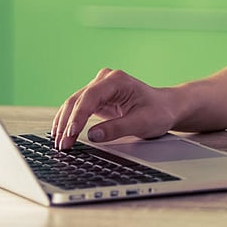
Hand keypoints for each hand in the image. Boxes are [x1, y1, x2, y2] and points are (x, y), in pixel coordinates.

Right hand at [51, 68, 179, 149]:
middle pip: (78, 100)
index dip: (78, 116)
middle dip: (68, 124)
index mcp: (117, 80)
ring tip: (60, 144)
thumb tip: (93, 135)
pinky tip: (61, 134)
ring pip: (73, 104)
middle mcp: (105, 80)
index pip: (91, 97)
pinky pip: (77, 109)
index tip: (71, 134)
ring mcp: (99, 88)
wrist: (166, 108)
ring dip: (64, 124)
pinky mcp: (96, 98)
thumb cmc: (159, 112)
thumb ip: (118, 128)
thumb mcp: (143, 123)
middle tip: (63, 146)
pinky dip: (68, 122)